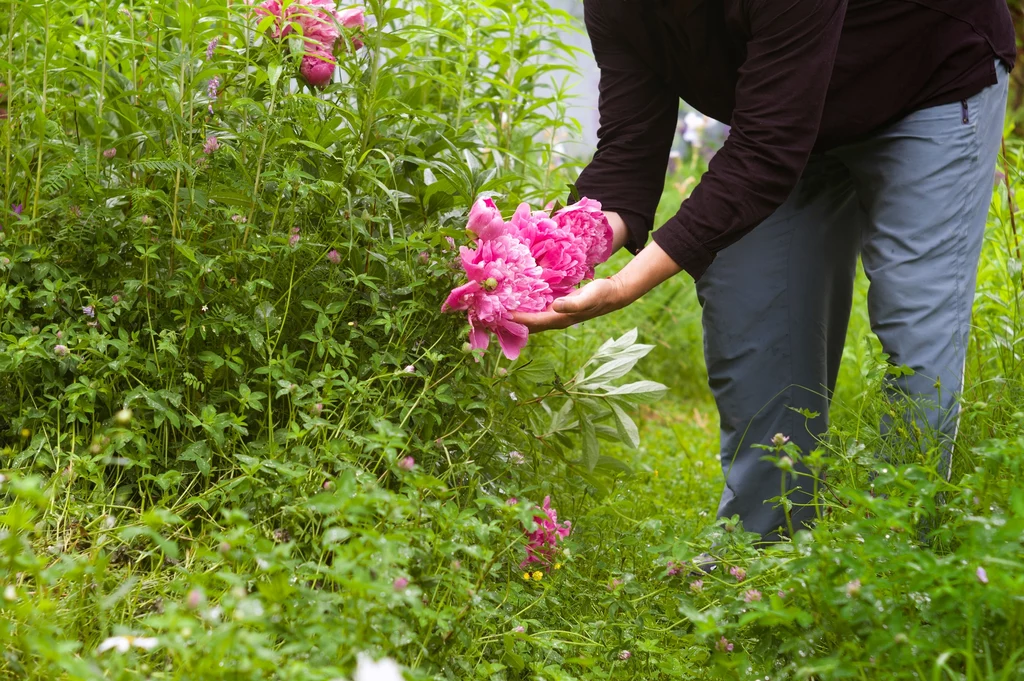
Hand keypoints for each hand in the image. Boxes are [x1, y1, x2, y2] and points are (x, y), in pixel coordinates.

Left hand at [512, 240, 682, 334]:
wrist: (614, 293)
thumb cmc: (602, 293)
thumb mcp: (589, 295)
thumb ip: (573, 302)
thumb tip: (555, 306)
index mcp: (560, 319)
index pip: (532, 322)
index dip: (515, 319)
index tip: (498, 315)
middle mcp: (554, 319)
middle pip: (527, 325)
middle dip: (510, 322)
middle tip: (489, 316)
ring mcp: (555, 314)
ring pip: (530, 318)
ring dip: (515, 315)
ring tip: (496, 310)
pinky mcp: (556, 306)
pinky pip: (536, 309)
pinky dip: (524, 306)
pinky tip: (515, 299)